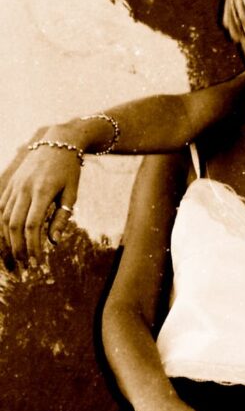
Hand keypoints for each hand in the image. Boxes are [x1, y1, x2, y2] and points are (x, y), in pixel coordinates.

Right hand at [0, 139, 81, 265]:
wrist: (56, 142)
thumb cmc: (68, 171)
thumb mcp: (72, 193)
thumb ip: (62, 217)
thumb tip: (54, 242)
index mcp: (42, 191)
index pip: (32, 225)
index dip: (33, 247)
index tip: (38, 263)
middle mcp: (23, 189)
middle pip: (14, 225)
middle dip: (17, 249)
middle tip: (24, 269)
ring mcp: (14, 186)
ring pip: (3, 219)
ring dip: (6, 242)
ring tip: (13, 262)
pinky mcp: (9, 186)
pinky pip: (1, 210)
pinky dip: (1, 228)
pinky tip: (6, 243)